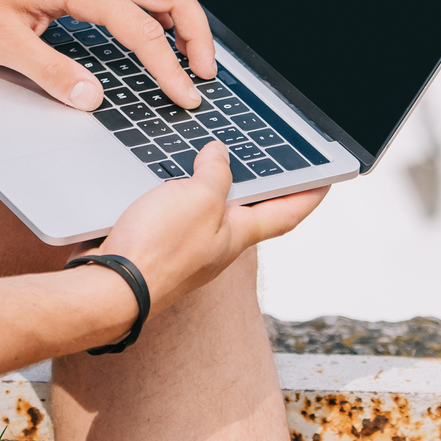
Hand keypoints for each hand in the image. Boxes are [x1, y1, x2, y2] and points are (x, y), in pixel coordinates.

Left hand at [0, 0, 216, 111]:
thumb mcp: (1, 43)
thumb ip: (50, 72)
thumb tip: (92, 99)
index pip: (142, 30)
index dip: (169, 68)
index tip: (186, 98)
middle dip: (196, 34)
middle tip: (203, 74)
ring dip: (184, 11)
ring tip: (190, 52)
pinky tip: (159, 26)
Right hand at [99, 141, 326, 314]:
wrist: (112, 287)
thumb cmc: (158, 250)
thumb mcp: (198, 199)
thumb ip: (214, 173)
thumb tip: (220, 153)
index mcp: (237, 235)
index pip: (286, 213)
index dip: (309, 194)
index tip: (329, 180)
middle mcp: (217, 246)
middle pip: (251, 215)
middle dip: (263, 192)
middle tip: (276, 169)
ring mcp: (188, 251)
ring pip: (212, 215)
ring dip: (218, 191)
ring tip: (219, 165)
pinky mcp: (158, 250)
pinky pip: (180, 218)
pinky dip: (183, 198)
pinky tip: (166, 186)